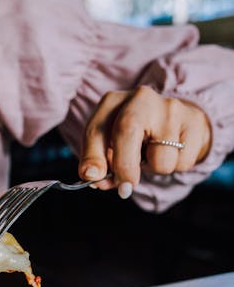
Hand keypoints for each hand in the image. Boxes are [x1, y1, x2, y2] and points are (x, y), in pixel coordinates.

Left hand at [78, 86, 211, 197]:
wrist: (177, 121)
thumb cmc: (136, 136)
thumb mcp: (110, 143)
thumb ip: (99, 161)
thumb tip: (94, 178)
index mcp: (113, 102)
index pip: (97, 129)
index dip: (93, 157)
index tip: (94, 179)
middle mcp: (141, 98)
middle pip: (127, 132)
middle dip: (124, 167)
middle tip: (125, 188)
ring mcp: (170, 107)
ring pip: (160, 159)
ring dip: (154, 169)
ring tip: (154, 154)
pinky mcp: (194, 121)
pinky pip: (182, 162)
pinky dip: (176, 165)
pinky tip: (173, 150)